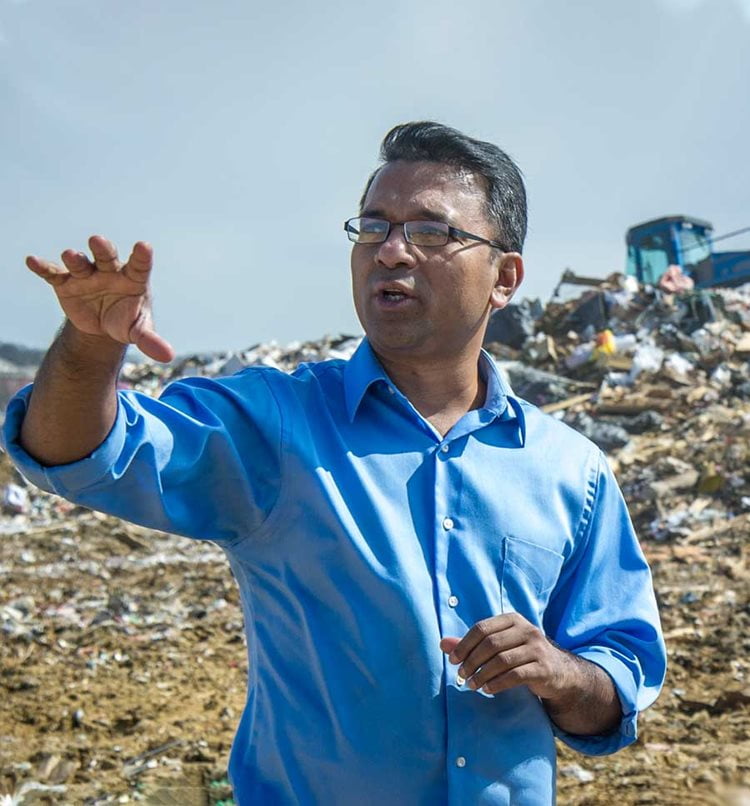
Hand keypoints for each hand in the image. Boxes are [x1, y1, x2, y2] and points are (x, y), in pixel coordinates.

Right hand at [26, 235, 173, 362]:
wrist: (102, 326)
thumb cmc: (127, 321)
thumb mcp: (138, 331)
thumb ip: (151, 340)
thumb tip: (168, 357)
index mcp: (133, 279)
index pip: (139, 265)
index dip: (141, 256)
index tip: (143, 247)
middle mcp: (110, 271)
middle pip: (107, 257)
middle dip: (102, 249)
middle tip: (98, 241)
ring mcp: (87, 275)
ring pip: (81, 263)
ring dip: (75, 259)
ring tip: (71, 256)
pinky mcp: (66, 283)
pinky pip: (54, 273)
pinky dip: (44, 267)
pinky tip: (33, 261)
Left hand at [440, 612, 571, 698]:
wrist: (559, 672)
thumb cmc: (522, 656)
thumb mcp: (499, 645)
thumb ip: (472, 644)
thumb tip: (443, 644)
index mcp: (513, 619)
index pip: (482, 628)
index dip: (464, 644)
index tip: (452, 660)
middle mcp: (527, 630)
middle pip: (491, 644)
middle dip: (472, 660)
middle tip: (461, 674)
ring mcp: (538, 649)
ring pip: (502, 660)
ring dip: (482, 674)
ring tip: (471, 685)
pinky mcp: (544, 668)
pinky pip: (516, 675)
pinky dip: (498, 683)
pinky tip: (488, 690)